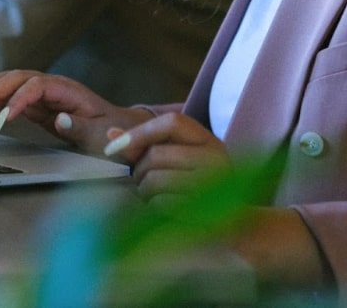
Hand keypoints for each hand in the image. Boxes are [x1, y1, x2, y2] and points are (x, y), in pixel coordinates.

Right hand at [0, 70, 150, 154]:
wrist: (119, 127)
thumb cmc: (112, 131)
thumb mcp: (101, 133)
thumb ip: (80, 127)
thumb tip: (57, 118)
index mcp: (68, 89)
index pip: (36, 86)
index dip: (18, 99)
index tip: (4, 119)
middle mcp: (52, 85)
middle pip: (17, 79)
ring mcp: (42, 92)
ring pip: (9, 82)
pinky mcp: (36, 103)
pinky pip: (9, 94)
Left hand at [99, 111, 231, 201]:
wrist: (235, 224)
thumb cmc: (198, 186)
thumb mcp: (179, 158)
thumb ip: (146, 144)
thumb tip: (111, 133)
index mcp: (209, 140)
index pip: (172, 122)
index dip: (139, 132)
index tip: (112, 147)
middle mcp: (216, 159)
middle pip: (156, 154)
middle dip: (139, 170)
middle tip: (141, 181)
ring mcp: (213, 186)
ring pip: (155, 180)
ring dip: (143, 191)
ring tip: (151, 195)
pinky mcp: (205, 212)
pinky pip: (162, 204)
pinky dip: (153, 207)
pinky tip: (161, 209)